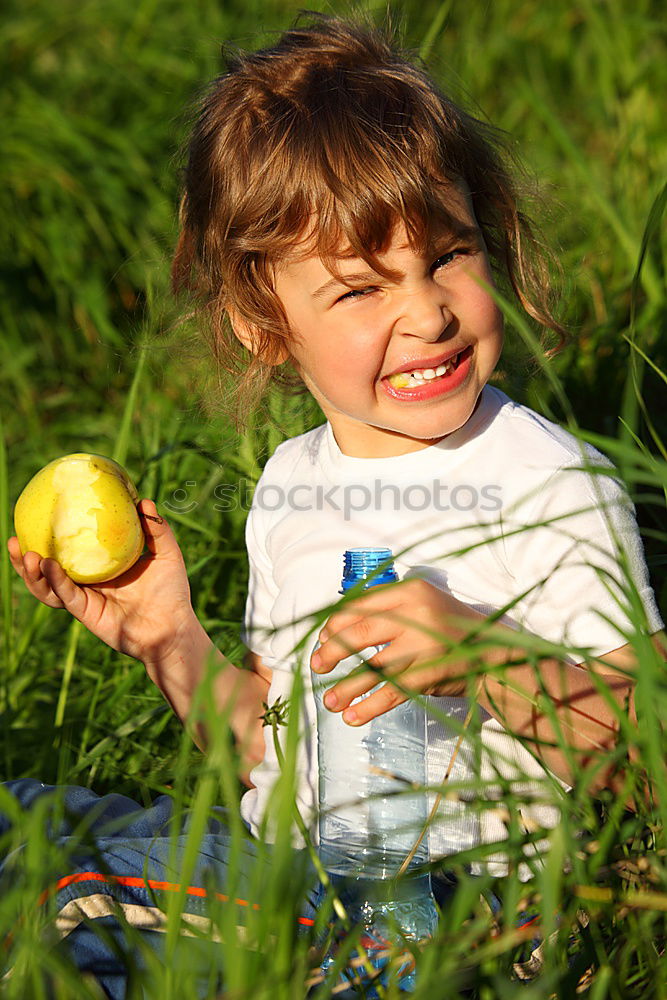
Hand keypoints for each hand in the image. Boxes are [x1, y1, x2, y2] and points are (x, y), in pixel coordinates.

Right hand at [7, 499, 195, 664]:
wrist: (173, 628)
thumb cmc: (172, 591)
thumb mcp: (166, 554)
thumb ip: (156, 528)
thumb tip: (143, 500)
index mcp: (101, 566)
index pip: (69, 550)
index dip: (51, 538)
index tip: (37, 517)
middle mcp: (88, 582)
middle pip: (48, 569)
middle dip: (26, 557)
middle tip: (15, 539)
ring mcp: (85, 598)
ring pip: (48, 586)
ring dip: (32, 572)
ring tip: (25, 553)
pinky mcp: (86, 612)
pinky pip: (65, 596)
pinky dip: (55, 581)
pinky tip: (47, 566)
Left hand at [310, 577, 484, 724]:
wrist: (494, 653)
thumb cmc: (450, 628)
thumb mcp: (423, 603)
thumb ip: (388, 608)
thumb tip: (336, 628)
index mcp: (411, 590)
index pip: (361, 604)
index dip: (336, 623)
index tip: (323, 637)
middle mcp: (416, 614)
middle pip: (360, 632)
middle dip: (332, 651)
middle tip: (318, 665)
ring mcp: (424, 645)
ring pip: (373, 667)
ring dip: (346, 687)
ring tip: (328, 701)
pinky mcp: (430, 674)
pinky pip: (392, 692)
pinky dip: (369, 706)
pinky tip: (352, 717)